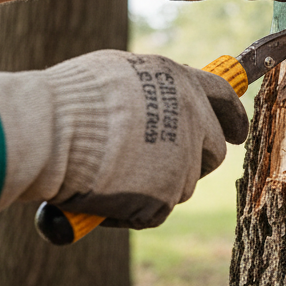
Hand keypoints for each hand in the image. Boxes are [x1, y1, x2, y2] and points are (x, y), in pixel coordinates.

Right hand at [0, 52, 248, 228]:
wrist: (48, 131)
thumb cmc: (68, 99)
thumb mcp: (117, 73)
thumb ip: (149, 89)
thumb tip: (152, 104)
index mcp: (182, 82)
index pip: (224, 97)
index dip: (232, 117)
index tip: (237, 133)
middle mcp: (193, 119)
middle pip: (213, 151)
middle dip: (194, 161)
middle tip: (161, 169)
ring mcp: (183, 160)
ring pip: (181, 185)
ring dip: (155, 186)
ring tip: (110, 176)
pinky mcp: (166, 196)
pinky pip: (154, 212)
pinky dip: (130, 211)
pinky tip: (101, 196)